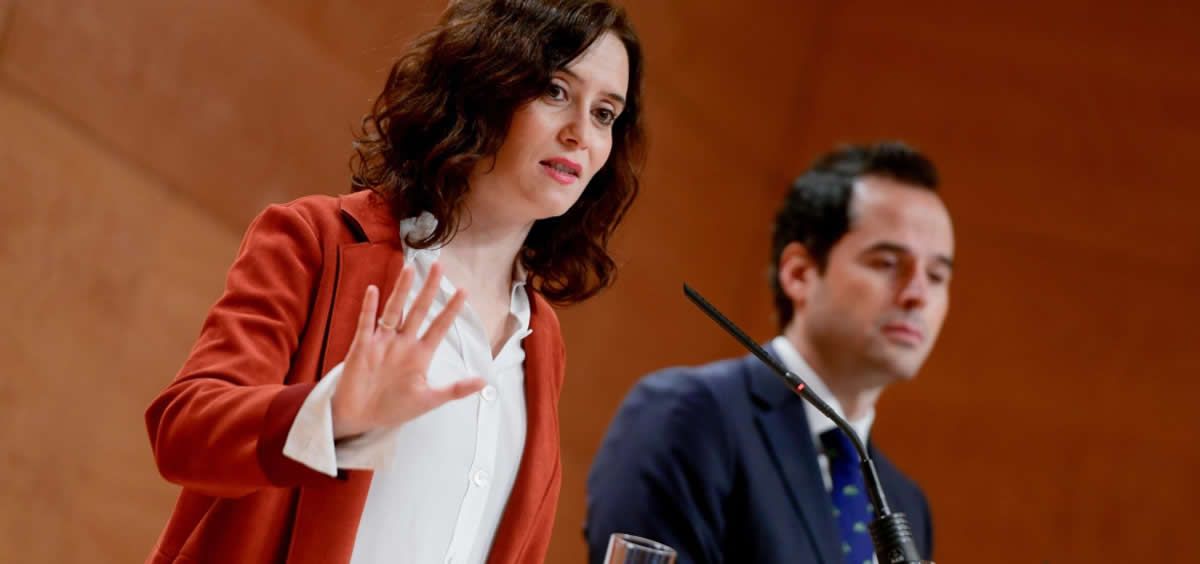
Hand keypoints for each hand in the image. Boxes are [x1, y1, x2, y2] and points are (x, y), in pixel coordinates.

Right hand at [330, 263, 484, 438]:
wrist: (359, 418)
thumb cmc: (393, 408)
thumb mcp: (429, 400)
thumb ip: (455, 390)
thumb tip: (484, 382)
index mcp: (420, 354)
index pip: (439, 326)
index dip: (451, 309)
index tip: (464, 290)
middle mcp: (402, 343)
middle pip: (418, 310)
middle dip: (429, 289)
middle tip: (439, 266)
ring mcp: (382, 343)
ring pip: (394, 311)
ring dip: (401, 291)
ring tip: (409, 269)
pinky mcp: (362, 348)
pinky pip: (366, 324)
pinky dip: (369, 308)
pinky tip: (373, 290)